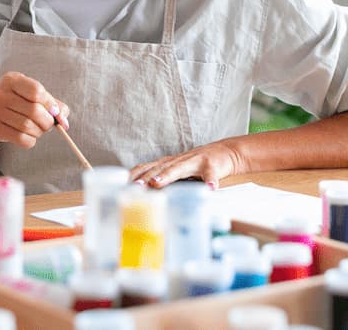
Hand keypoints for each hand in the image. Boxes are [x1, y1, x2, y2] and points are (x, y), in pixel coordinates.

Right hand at [0, 71, 69, 148]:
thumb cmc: (20, 104)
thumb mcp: (36, 98)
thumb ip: (55, 106)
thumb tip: (64, 122)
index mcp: (11, 79)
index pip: (36, 91)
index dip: (49, 104)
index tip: (54, 112)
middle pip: (34, 110)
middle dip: (47, 121)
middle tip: (48, 125)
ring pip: (27, 126)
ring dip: (39, 132)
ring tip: (38, 130)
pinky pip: (20, 138)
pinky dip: (31, 140)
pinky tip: (29, 136)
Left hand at [129, 140, 244, 189]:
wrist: (224, 152)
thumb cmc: (197, 165)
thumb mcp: (177, 170)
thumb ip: (162, 179)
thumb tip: (143, 195)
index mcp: (169, 163)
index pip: (148, 167)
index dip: (136, 175)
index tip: (123, 184)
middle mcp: (179, 160)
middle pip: (160, 167)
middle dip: (147, 176)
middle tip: (136, 185)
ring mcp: (194, 161)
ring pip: (180, 168)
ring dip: (168, 175)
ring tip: (157, 183)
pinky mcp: (212, 166)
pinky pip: (210, 174)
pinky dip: (210, 180)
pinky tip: (210, 188)